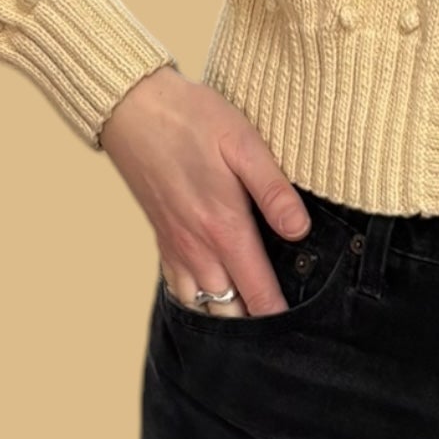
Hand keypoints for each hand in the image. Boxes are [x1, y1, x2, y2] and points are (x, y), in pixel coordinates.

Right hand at [100, 65, 312, 317]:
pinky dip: (199, 304)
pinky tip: (216, 299)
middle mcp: (196, 247)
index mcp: (223, 227)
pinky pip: (179, 290)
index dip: (280, 315)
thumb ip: (273, 191)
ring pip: (201, 308)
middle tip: (286, 330)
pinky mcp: (162, 238)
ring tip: (254, 321)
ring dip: (226, 318)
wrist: (133, 108)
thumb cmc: (193, 120)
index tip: (304, 328)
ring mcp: (175, 246)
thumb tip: (300, 232)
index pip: (257, 292)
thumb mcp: (244, 144)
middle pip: (228, 312)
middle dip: (255, 327)